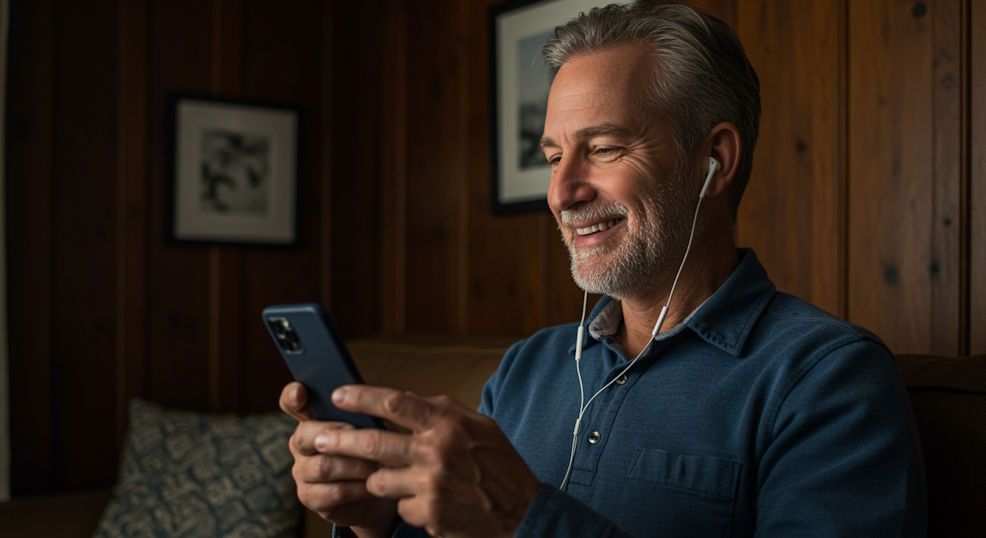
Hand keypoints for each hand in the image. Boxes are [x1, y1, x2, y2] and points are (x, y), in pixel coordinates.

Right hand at [279, 382, 396, 536]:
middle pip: (304, 435)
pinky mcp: (311, 497)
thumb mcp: (375, 426)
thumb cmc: (375, 449)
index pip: (292, 403)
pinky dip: (357, 488)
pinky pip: (332, 491)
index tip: (301, 391)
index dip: (292, 396)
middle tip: (362, 435)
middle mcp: (301, 443)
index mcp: (312, 418)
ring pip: (322, 466)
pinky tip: (373, 484)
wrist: (379, 489)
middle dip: (335, 434)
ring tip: (377, 464)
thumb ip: (368, 413)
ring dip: (354, 465)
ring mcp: (302, 471)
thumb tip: (380, 403)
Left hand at [316, 385, 539, 537]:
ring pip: (378, 479)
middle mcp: (437, 451)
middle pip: (373, 442)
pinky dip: (405, 503)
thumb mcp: (478, 426)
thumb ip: (442, 411)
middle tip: (316, 437)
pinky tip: (425, 501)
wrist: (522, 512)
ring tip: (384, 477)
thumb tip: (406, 397)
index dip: (361, 397)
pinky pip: (399, 505)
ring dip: (375, 478)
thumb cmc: (500, 465)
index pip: (394, 402)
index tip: (338, 395)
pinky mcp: (427, 513)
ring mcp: (430, 485)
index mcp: (448, 423)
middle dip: (339, 439)